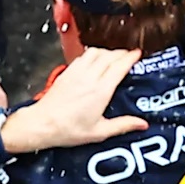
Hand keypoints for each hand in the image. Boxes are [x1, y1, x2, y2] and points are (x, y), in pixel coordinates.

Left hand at [3, 46, 151, 153]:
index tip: (138, 54)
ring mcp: (76, 73)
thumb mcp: (100, 132)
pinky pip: (82, 56)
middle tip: (129, 55)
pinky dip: (92, 54)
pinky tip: (94, 60)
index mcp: (101, 91)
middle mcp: (89, 78)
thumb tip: (142, 124)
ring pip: (95, 52)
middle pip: (109, 56)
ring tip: (113, 56)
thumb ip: (123, 125)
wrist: (42, 124)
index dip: (131, 57)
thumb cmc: (68, 130)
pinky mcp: (67, 72)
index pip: (119, 66)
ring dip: (107, 51)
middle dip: (122, 53)